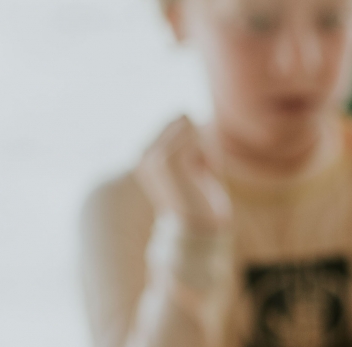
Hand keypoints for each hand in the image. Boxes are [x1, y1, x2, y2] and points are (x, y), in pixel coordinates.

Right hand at [136, 116, 230, 234]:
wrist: (201, 229)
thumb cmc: (202, 199)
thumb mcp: (193, 163)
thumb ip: (186, 139)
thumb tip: (184, 112)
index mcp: (146, 153)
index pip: (179, 118)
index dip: (196, 142)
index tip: (196, 170)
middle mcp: (143, 153)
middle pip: (183, 116)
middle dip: (200, 142)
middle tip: (199, 173)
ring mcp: (151, 156)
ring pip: (189, 123)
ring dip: (204, 148)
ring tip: (199, 176)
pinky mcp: (165, 159)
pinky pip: (196, 135)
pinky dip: (207, 154)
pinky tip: (203, 176)